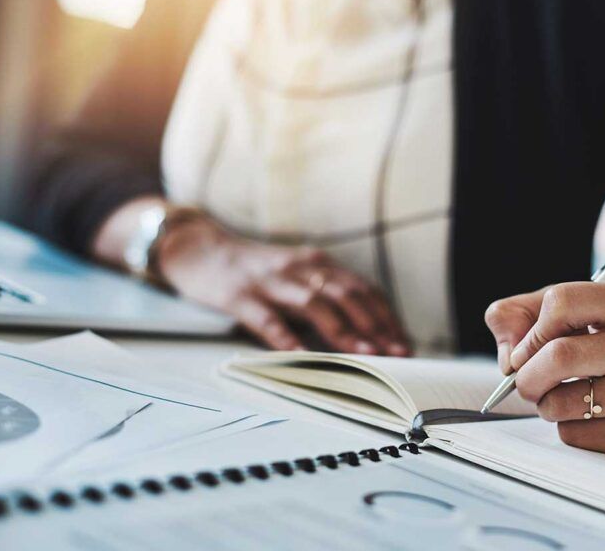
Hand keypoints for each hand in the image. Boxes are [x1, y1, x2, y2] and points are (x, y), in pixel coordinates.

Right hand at [157, 215, 409, 355]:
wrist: (198, 248)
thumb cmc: (253, 271)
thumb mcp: (295, 275)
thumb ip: (324, 296)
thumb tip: (363, 331)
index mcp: (316, 263)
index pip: (362, 289)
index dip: (386, 315)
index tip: (406, 341)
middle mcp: (298, 268)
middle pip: (347, 295)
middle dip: (377, 325)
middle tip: (399, 353)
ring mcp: (269, 281)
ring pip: (314, 305)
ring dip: (345, 331)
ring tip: (367, 354)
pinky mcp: (238, 295)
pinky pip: (266, 319)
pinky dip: (286, 338)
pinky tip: (302, 356)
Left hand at [485, 282, 604, 455]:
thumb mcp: (569, 310)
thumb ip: (519, 316)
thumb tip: (508, 359)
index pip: (561, 303)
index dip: (532, 329)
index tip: (530, 346)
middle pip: (559, 356)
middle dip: (526, 374)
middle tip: (527, 379)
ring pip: (560, 403)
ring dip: (544, 403)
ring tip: (564, 393)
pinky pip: (575, 436)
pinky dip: (567, 427)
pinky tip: (590, 413)